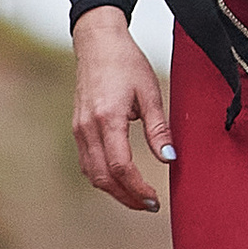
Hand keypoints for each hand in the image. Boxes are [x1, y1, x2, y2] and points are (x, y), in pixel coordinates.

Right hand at [71, 7, 172, 212]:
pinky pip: (87, 162)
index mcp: (107, 118)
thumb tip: (170, 159)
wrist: (97, 43)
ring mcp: (79, 129)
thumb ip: (158, 128)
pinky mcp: (77, 128)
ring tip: (138, 198)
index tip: (155, 199)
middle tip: (150, 205)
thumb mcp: (150, 92)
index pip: (121, 166)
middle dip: (127, 197)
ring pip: (92, 174)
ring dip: (114, 191)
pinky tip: (121, 180)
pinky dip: (103, 177)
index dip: (138, 188)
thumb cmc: (127, 63)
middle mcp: (87, 127)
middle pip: (103, 177)